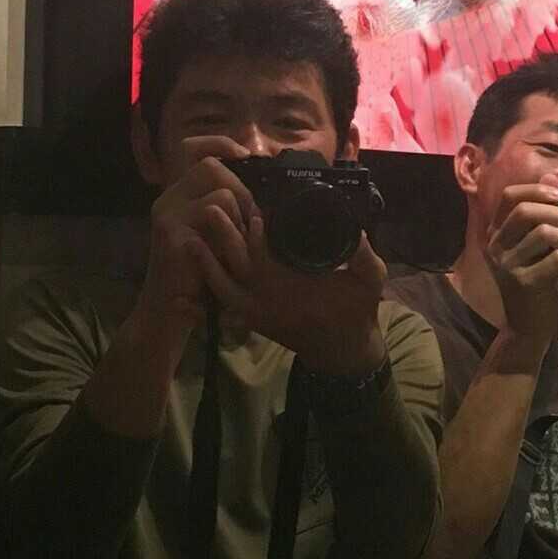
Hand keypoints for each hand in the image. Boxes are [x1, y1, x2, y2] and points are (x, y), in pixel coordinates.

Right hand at [136, 136, 257, 337]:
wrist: (167, 311)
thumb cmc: (198, 276)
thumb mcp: (214, 236)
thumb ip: (226, 210)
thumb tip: (260, 189)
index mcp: (178, 195)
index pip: (192, 150)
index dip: (220, 143)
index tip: (246, 153)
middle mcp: (168, 199)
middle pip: (211, 166)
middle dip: (242, 190)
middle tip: (251, 220)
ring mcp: (167, 215)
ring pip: (220, 195)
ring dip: (240, 220)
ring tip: (238, 246)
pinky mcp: (172, 234)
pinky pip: (215, 219)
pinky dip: (233, 238)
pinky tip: (230, 258)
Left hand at [194, 216, 388, 376]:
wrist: (343, 350)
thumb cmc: (356, 313)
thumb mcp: (370, 283)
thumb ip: (364, 259)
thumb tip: (358, 234)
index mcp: (297, 284)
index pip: (271, 254)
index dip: (259, 234)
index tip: (253, 212)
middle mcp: (271, 296)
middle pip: (240, 263)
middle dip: (227, 236)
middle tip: (215, 208)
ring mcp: (258, 307)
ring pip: (224, 281)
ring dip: (209, 260)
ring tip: (194, 233)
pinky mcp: (250, 315)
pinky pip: (221, 301)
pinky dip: (203, 292)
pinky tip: (187, 277)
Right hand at [484, 173, 557, 341]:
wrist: (527, 325)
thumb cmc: (536, 279)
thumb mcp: (536, 243)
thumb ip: (541, 210)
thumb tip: (552, 175)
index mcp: (495, 232)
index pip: (510, 196)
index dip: (538, 189)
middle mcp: (495, 246)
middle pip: (527, 211)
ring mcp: (507, 265)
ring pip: (545, 233)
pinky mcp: (523, 283)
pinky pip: (557, 258)